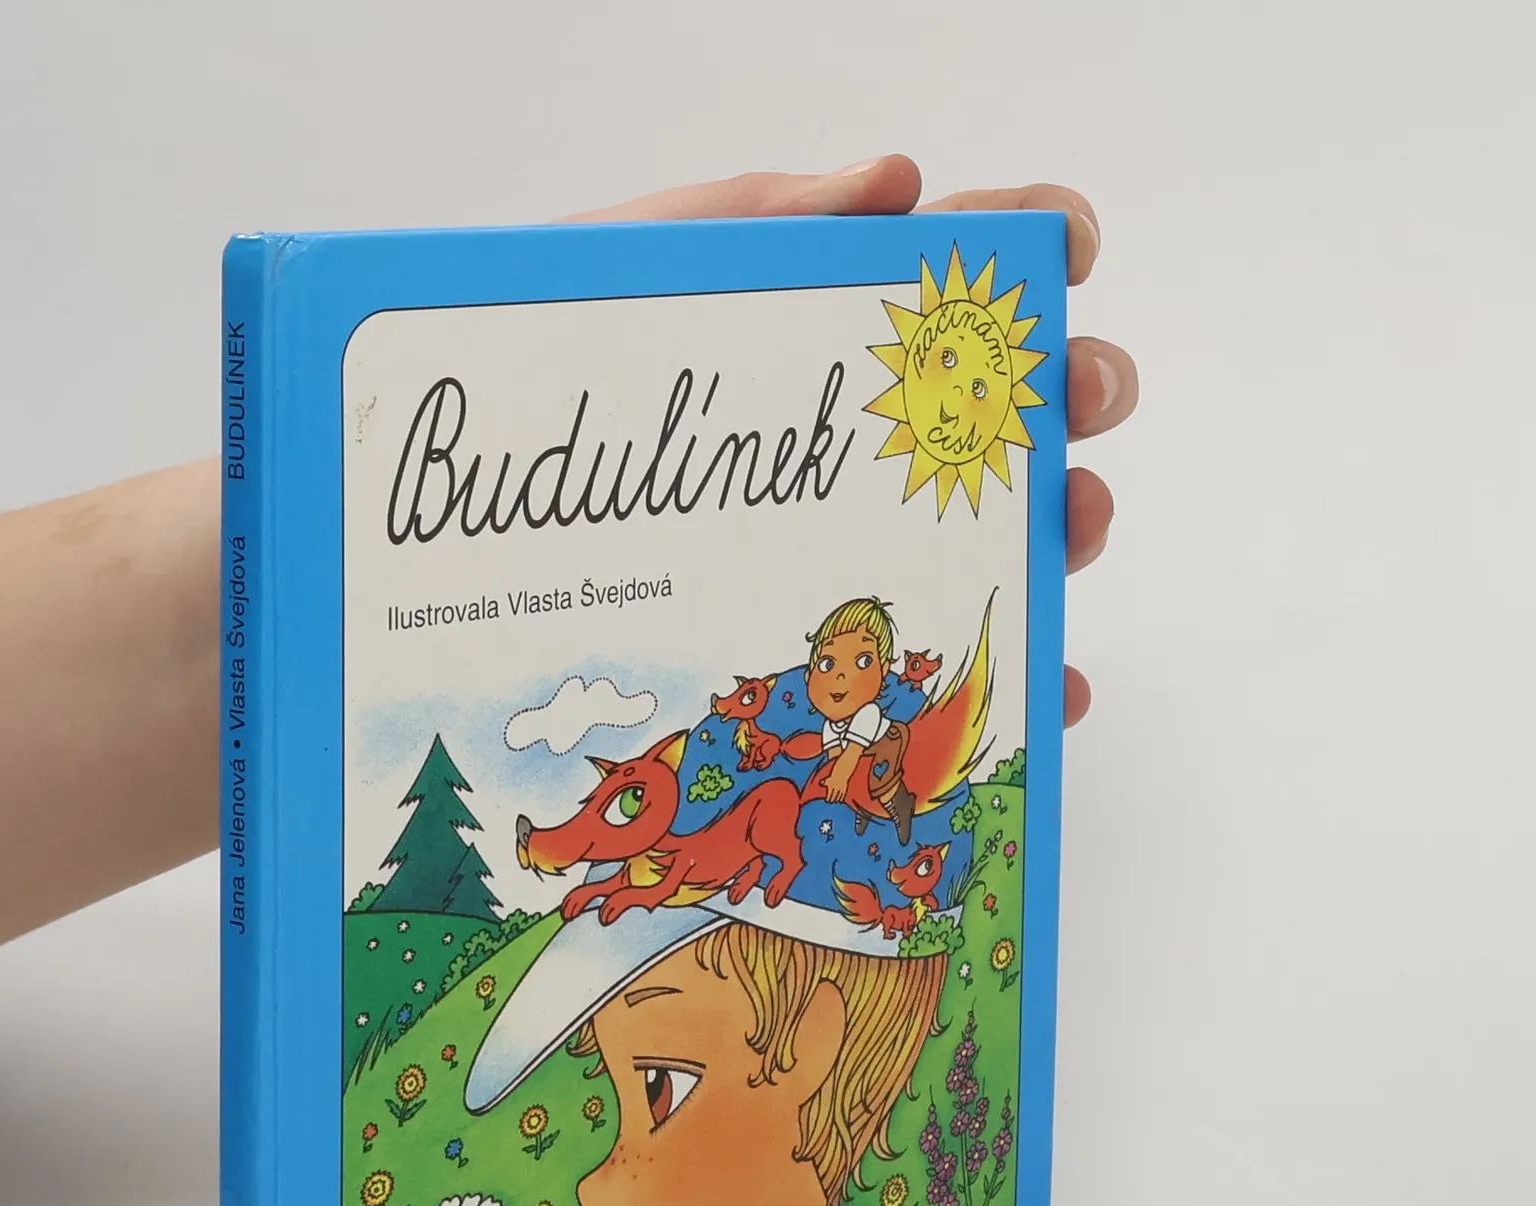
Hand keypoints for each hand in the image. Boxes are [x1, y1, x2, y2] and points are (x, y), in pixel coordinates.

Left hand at [569, 159, 1136, 729]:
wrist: (462, 491)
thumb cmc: (546, 365)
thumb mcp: (633, 268)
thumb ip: (755, 217)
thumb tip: (898, 183)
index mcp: (825, 328)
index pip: (956, 275)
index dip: (1033, 248)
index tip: (1071, 250)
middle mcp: (862, 437)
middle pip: (1005, 410)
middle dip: (1071, 394)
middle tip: (1072, 402)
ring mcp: (853, 538)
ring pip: (997, 533)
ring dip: (1064, 529)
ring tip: (1068, 531)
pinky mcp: (830, 644)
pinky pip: (938, 674)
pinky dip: (1007, 686)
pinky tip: (1051, 691)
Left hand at [820, 767, 851, 803]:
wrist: (841, 775)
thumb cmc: (833, 778)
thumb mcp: (827, 779)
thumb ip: (823, 782)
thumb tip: (820, 783)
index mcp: (831, 786)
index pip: (829, 794)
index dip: (828, 798)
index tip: (827, 801)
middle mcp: (836, 787)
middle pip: (834, 796)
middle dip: (832, 800)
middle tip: (830, 802)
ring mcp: (841, 789)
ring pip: (838, 796)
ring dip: (837, 800)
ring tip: (835, 802)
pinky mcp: (845, 789)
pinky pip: (843, 795)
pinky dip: (842, 799)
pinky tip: (840, 801)